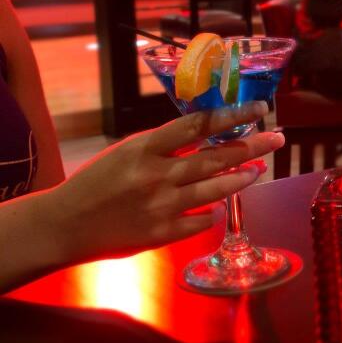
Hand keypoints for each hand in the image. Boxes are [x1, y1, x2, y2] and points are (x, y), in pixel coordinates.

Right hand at [44, 102, 283, 264]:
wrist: (63, 225)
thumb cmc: (97, 181)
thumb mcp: (127, 151)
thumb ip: (165, 145)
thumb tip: (210, 134)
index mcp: (145, 149)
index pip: (197, 125)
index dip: (232, 115)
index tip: (258, 108)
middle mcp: (156, 176)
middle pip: (216, 157)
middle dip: (252, 146)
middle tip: (277, 138)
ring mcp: (161, 207)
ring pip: (215, 189)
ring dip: (242, 177)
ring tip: (259, 168)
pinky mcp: (161, 235)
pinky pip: (200, 220)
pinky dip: (213, 211)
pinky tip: (219, 206)